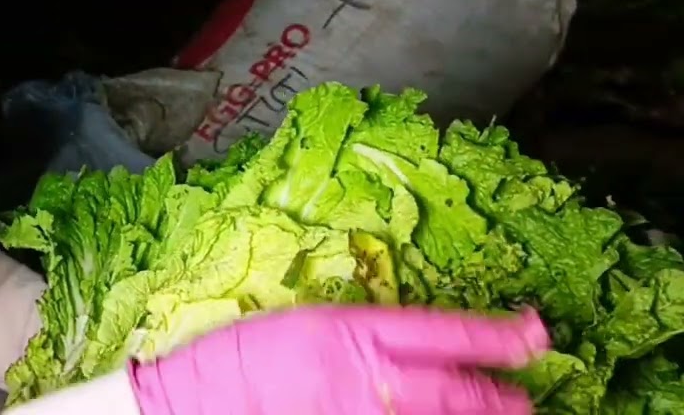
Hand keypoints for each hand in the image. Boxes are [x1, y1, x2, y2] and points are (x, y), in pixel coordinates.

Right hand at [127, 305, 549, 414]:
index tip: (535, 335)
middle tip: (528, 399)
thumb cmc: (242, 357)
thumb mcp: (308, 326)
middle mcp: (366, 377)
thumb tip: (413, 353)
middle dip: (501, 397)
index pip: (445, 331)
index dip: (497, 336)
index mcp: (354, 331)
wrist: (193, 402)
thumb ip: (364, 338)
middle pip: (457, 390)